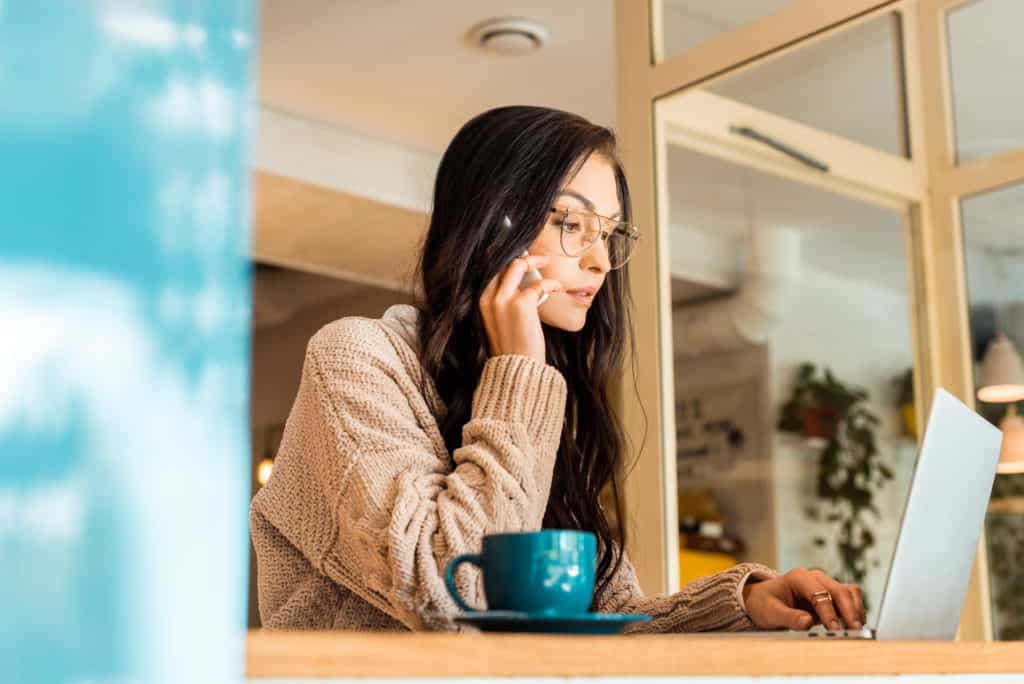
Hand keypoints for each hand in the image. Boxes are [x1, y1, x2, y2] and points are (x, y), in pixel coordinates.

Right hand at [479, 254, 561, 364]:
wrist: (516, 369)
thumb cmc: (512, 348)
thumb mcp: (499, 322)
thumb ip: (502, 303)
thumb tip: (520, 285)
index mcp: (482, 302)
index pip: (490, 270)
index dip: (504, 259)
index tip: (519, 256)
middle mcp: (489, 298)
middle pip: (503, 263)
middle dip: (521, 255)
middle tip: (536, 258)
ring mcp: (503, 299)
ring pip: (518, 265)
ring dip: (535, 260)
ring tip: (545, 261)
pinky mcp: (521, 304)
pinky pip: (538, 284)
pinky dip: (550, 283)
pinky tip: (557, 286)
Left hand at [742, 567, 865, 630]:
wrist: (763, 599)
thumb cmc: (765, 604)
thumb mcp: (770, 612)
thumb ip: (788, 617)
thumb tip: (807, 622)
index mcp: (798, 577)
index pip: (819, 593)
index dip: (828, 611)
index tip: (833, 629)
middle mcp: (814, 577)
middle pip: (839, 590)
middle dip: (848, 610)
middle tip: (855, 630)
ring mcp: (824, 584)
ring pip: (848, 591)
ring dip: (855, 609)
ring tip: (858, 628)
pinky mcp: (831, 594)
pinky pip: (849, 597)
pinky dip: (855, 609)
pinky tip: (855, 624)